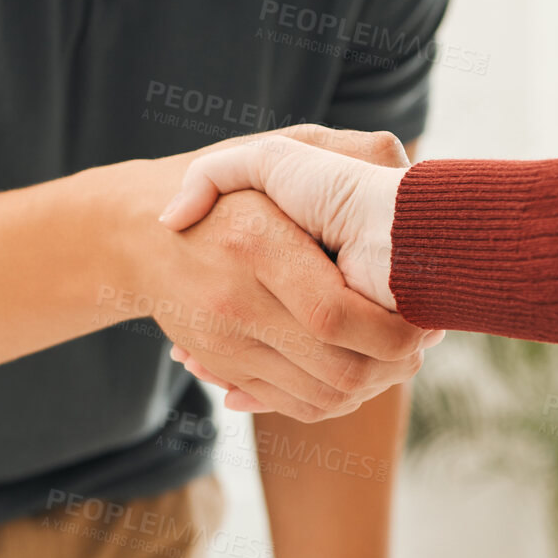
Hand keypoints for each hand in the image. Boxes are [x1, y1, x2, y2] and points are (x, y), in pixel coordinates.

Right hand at [117, 147, 431, 422]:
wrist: (136, 232)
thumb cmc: (228, 186)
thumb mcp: (276, 151)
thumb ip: (340, 151)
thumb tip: (401, 162)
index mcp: (257, 243)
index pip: (335, 313)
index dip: (390, 330)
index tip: (422, 320)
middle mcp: (235, 300)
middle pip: (336, 367)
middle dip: (393, 366)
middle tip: (421, 345)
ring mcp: (225, 341)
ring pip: (321, 396)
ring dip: (372, 387)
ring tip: (398, 359)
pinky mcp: (224, 366)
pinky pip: (293, 405)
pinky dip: (335, 401)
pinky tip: (358, 373)